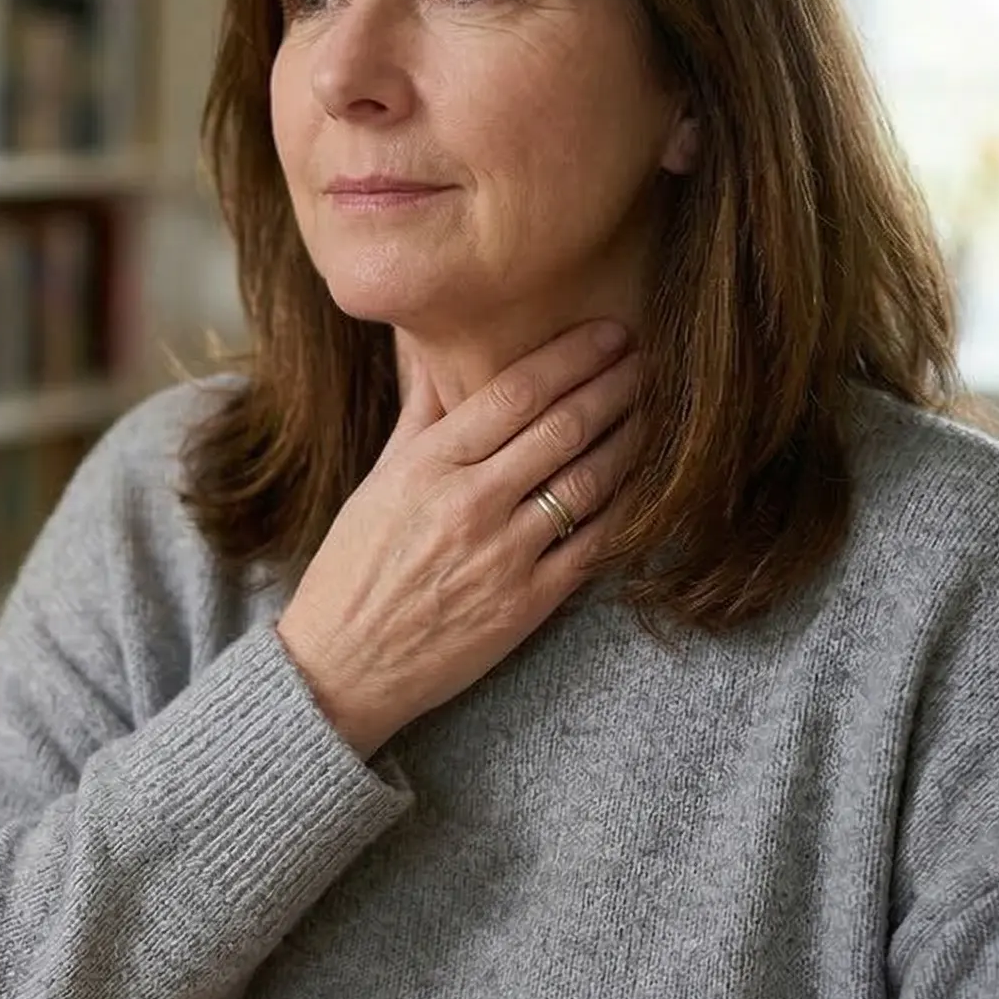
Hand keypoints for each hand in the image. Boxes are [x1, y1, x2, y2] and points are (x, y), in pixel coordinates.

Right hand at [275, 321, 638, 757]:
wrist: (344, 666)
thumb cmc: (355, 568)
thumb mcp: (377, 482)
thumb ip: (419, 414)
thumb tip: (431, 346)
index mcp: (427, 466)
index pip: (515, 392)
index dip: (572, 356)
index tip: (609, 332)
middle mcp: (469, 503)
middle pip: (562, 428)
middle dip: (614, 385)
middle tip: (648, 357)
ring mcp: (503, 556)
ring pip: (588, 481)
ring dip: (630, 439)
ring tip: (655, 410)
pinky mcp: (528, 604)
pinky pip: (593, 544)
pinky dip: (624, 507)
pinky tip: (643, 482)